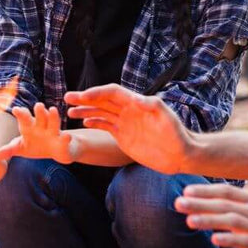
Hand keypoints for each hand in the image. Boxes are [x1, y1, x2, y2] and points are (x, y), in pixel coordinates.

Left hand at [0, 104, 77, 163]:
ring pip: (53, 123)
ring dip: (53, 117)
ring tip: (52, 110)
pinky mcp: (63, 142)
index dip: (21, 114)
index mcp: (30, 127)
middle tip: (37, 105)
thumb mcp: (20, 148)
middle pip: (40, 118)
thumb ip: (8, 150)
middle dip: (39, 112)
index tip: (16, 110)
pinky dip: (66, 138)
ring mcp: (54, 133)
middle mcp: (42, 127)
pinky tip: (67, 136)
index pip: (25, 119)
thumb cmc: (35, 145)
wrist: (56, 150)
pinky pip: (65, 140)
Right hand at [65, 85, 193, 175]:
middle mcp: (128, 110)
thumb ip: (152, 106)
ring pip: (101, 113)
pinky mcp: (123, 136)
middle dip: (85, 99)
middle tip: (67, 97)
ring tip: (69, 112)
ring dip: (85, 111)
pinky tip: (84, 124)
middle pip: (103, 101)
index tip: (83, 96)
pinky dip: (94, 124)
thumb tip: (136, 98)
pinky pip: (106, 126)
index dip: (97, 93)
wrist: (180, 155)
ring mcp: (125, 123)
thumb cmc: (176, 134)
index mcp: (136, 103)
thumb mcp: (166, 118)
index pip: (112, 93)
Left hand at [175, 184, 247, 247]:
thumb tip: (229, 207)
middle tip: (177, 202)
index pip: (227, 192)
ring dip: (208, 220)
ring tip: (188, 221)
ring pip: (230, 220)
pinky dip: (229, 239)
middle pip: (223, 204)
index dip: (206, 191)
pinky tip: (214, 239)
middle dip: (199, 203)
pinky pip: (246, 241)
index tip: (187, 190)